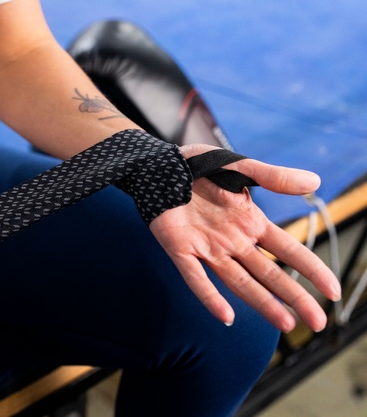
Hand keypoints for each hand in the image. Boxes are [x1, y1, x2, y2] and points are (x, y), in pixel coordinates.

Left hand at [150, 144, 340, 332]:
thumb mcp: (239, 168)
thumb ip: (273, 178)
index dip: (311, 270)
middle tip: (318, 323)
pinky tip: (225, 317)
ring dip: (262, 302)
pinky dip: (210, 297)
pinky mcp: (180, 250)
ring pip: (239, 281)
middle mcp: (232, 241)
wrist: (158, 166)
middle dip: (293, 297)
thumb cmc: (198, 166)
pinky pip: (196, 278)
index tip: (332, 291)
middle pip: (268, 273)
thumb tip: (315, 183)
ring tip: (286, 325)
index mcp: (250, 222)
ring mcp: (207, 248)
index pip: (288, 250)